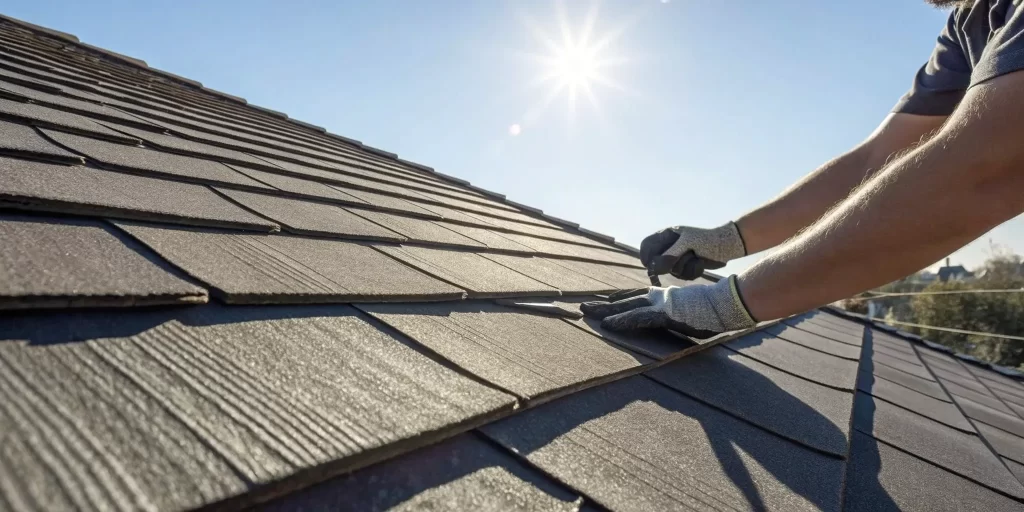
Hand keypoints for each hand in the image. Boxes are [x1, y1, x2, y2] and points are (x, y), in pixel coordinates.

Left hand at [579, 276, 755, 337]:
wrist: (726, 302)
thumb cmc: (714, 308)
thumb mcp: (691, 309)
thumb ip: (679, 312)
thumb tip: (680, 317)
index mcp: (664, 296)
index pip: (635, 296)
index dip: (617, 298)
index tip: (603, 300)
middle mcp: (657, 297)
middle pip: (624, 300)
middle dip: (602, 304)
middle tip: (582, 306)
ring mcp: (659, 305)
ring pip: (625, 306)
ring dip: (603, 310)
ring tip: (584, 312)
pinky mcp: (663, 314)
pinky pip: (638, 318)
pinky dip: (622, 321)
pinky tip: (607, 324)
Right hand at [639, 222, 745, 279]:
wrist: (727, 246)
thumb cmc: (707, 239)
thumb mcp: (686, 243)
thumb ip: (669, 254)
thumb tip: (654, 267)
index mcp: (667, 236)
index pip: (646, 246)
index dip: (646, 256)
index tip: (651, 266)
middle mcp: (670, 247)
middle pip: (657, 262)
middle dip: (669, 264)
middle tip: (683, 257)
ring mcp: (678, 258)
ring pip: (671, 271)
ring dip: (684, 267)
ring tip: (696, 257)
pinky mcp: (687, 267)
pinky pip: (682, 275)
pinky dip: (692, 271)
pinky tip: (700, 263)